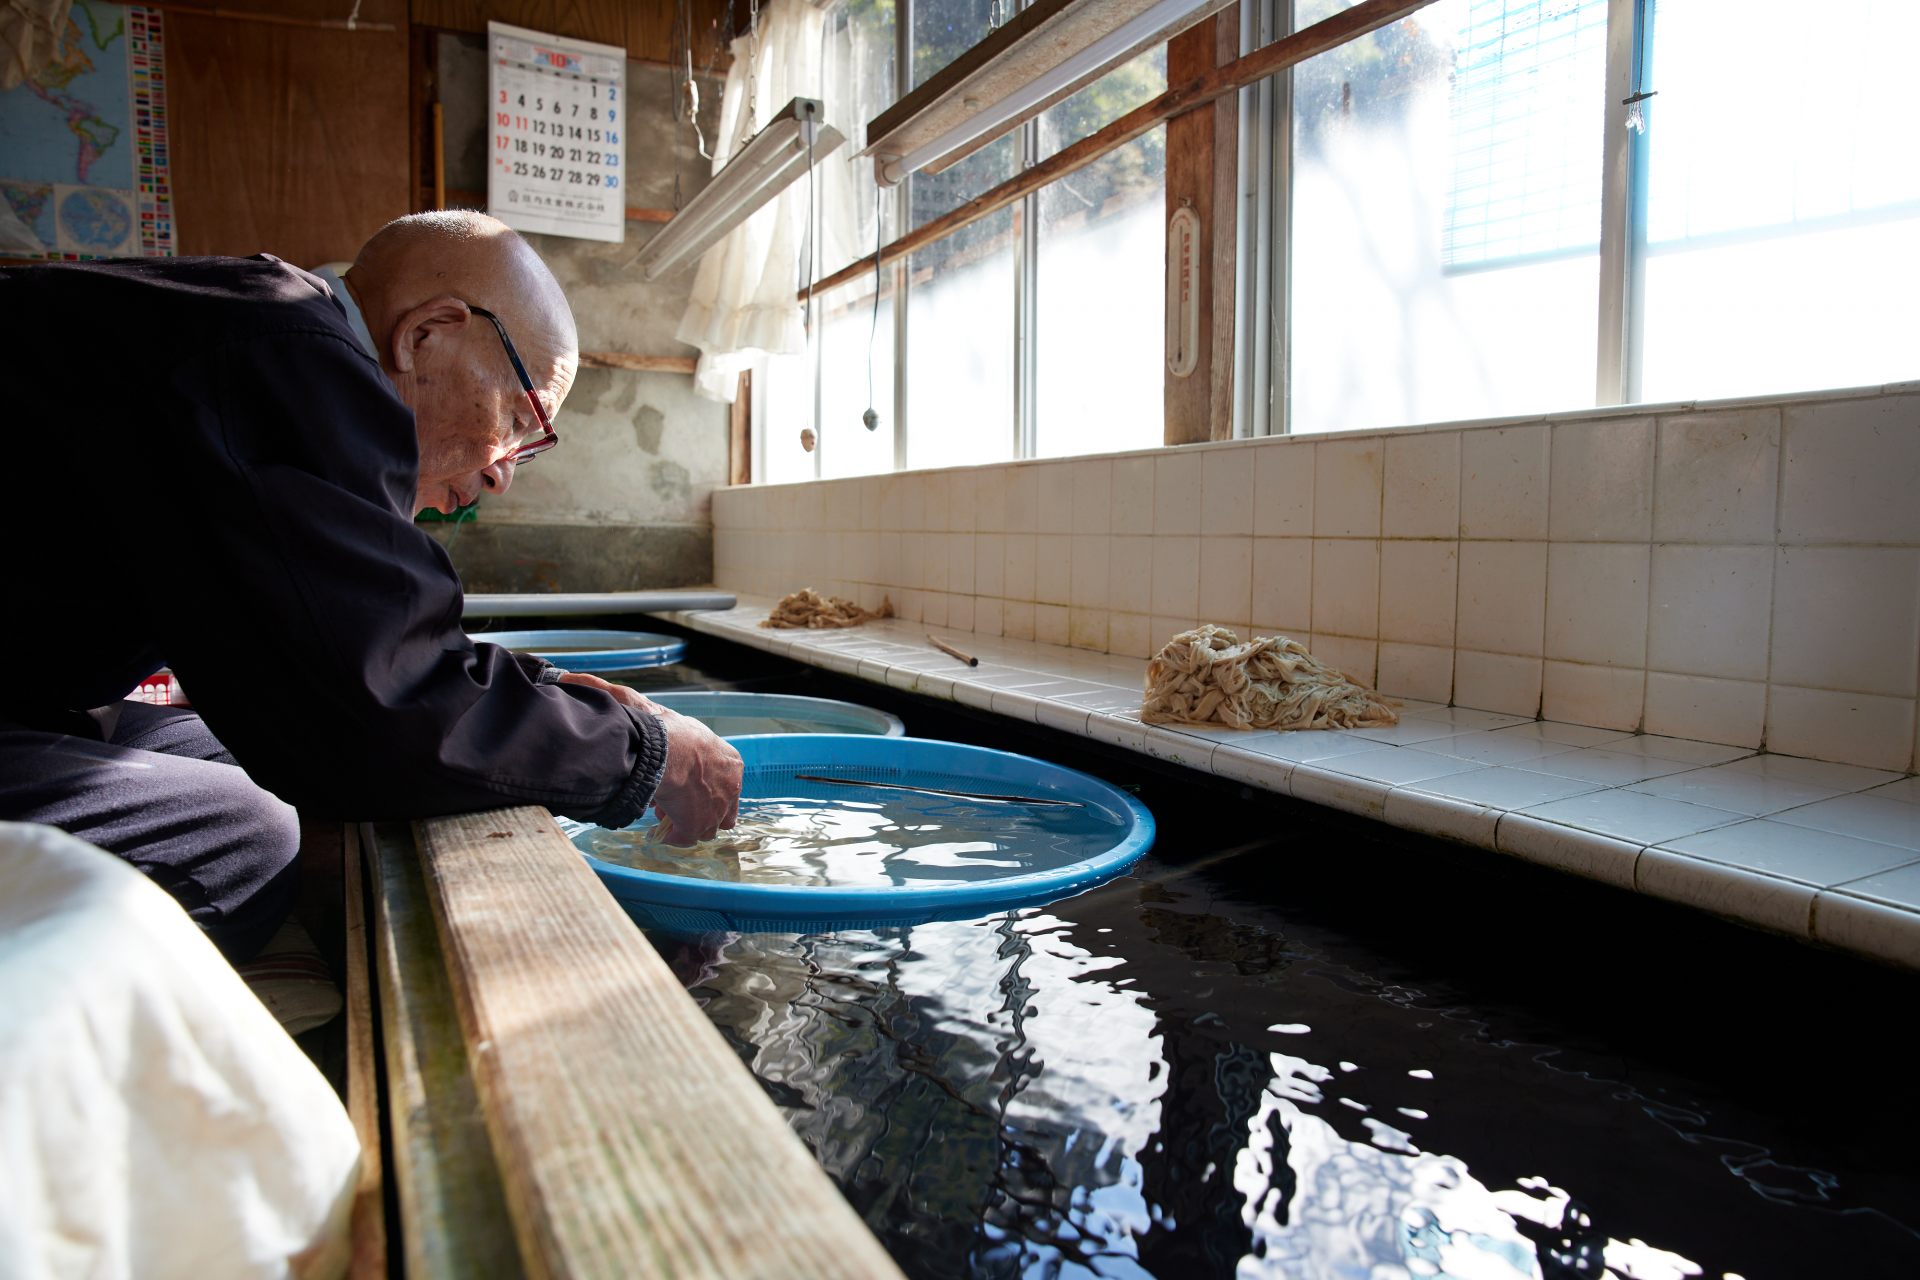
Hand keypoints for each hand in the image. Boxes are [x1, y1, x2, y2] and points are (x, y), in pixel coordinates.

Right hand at [556, 672, 741, 843]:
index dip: (697, 781)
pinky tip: (662, 832)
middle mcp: (730, 785)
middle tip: (670, 802)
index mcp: (727, 758)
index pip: (722, 776)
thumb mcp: (646, 706)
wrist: (660, 753)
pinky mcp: (699, 826)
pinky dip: (675, 836)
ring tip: (663, 814)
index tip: (677, 781)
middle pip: (718, 803)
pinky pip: (688, 838)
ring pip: (705, 823)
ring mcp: (717, 809)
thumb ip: (620, 697)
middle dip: (695, 804)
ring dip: (684, 820)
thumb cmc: (658, 730)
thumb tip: (575, 677)